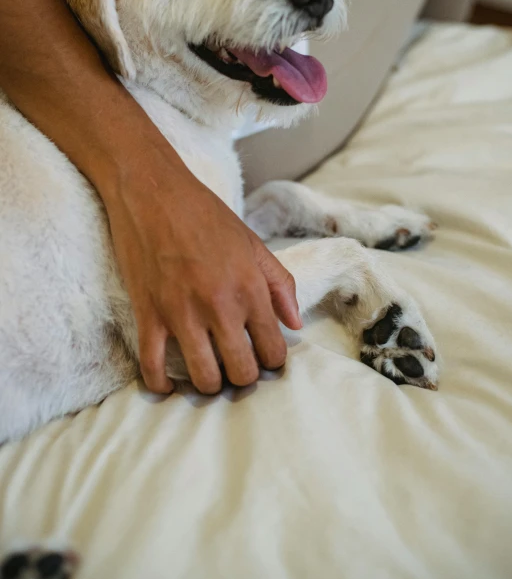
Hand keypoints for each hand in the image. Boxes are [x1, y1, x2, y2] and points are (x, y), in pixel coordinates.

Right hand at [104, 147, 301, 393]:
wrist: (152, 192)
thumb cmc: (204, 214)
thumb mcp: (252, 243)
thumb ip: (279, 284)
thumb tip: (295, 323)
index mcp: (250, 288)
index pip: (273, 351)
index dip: (273, 362)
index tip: (264, 358)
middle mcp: (220, 306)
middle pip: (241, 372)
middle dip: (244, 378)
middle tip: (237, 368)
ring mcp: (181, 313)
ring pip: (203, 377)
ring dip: (209, 384)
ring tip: (209, 374)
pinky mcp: (148, 314)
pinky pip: (153, 366)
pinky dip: (160, 386)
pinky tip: (167, 387)